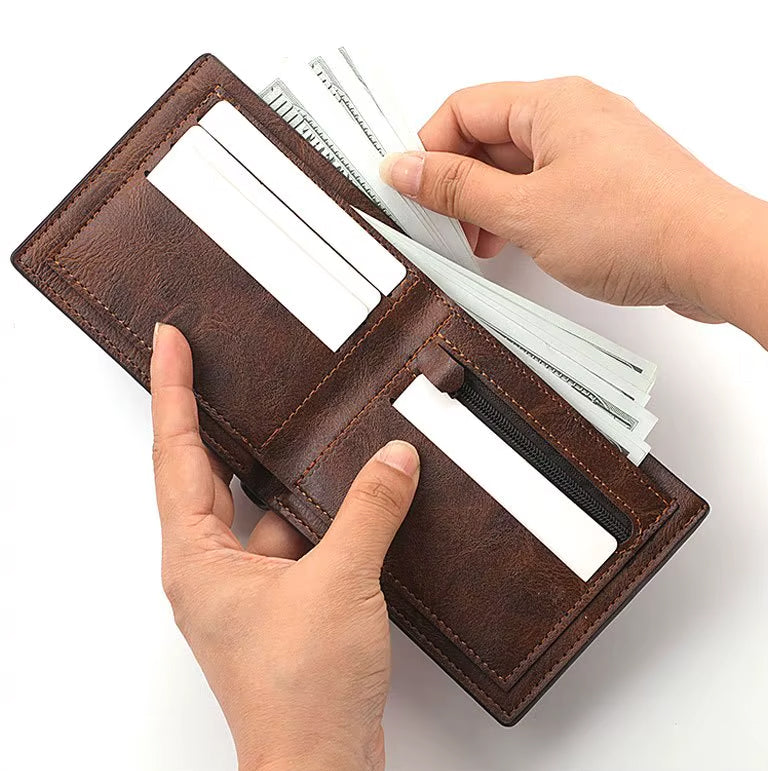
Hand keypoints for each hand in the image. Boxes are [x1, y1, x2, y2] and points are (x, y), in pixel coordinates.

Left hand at [150, 322, 419, 770]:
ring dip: (280, 472)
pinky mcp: (282, 603)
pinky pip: (293, 537)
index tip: (169, 344)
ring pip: (259, 507)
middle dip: (215, 419)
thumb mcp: (338, 583)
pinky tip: (347, 492)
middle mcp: (212, 568)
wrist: (321, 764)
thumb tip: (392, 459)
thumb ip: (368, 510)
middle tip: (223, 367)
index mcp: (197, 556)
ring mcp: (247, 587)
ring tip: (301, 423)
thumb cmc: (301, 693)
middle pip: (206, 472)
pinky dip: (317, 513)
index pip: (175, 452)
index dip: (172, 391)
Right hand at [380, 78, 767, 342]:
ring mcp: (591, 150)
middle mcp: (572, 117)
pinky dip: (521, 214)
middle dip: (459, 186)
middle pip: (487, 138)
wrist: (711, 256)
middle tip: (445, 227)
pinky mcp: (606, 183)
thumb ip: (458, 190)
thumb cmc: (636, 224)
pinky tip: (517, 245)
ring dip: (489, 205)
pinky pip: (545, 187)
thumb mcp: (524, 211)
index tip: (410, 192)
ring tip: (483, 244)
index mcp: (550, 103)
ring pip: (516, 168)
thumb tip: (405, 169)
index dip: (428, 151)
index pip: (461, 111)